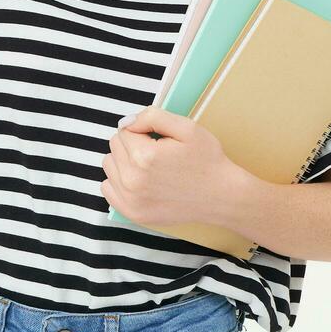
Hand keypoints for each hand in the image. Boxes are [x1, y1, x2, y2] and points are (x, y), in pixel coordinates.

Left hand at [102, 106, 243, 227]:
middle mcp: (132, 180)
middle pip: (114, 147)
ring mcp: (131, 200)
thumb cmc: (207, 160)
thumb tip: (125, 122)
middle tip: (157, 153)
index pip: (124, 130)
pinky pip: (108, 189)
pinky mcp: (133, 214)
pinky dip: (119, 181)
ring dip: (124, 162)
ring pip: (110, 166)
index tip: (159, 140)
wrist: (222, 196)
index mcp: (144, 156)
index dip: (142, 131)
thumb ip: (152, 117)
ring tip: (149, 167)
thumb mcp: (186, 128)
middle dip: (133, 145)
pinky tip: (140, 181)